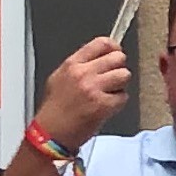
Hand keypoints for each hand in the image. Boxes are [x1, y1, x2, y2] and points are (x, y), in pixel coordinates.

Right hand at [35, 37, 130, 154]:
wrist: (51, 133)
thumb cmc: (55, 108)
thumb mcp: (60, 77)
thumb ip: (81, 64)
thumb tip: (102, 57)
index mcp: (72, 64)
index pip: (102, 43)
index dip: (114, 48)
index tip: (116, 53)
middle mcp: (83, 73)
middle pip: (118, 58)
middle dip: (118, 67)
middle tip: (113, 78)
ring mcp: (94, 89)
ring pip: (124, 75)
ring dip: (120, 84)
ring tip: (109, 92)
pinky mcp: (103, 105)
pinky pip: (123, 96)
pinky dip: (119, 102)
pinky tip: (107, 106)